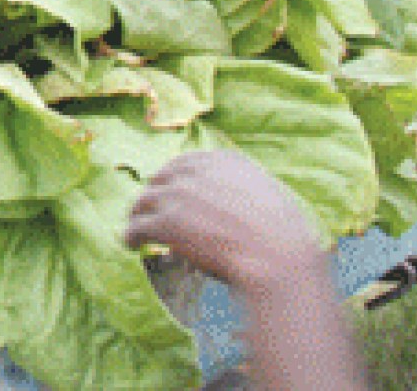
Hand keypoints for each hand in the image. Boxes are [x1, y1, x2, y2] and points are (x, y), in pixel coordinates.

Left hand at [123, 150, 323, 292]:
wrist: (278, 256)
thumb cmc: (284, 237)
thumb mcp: (269, 196)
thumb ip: (242, 191)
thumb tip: (228, 206)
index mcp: (223, 160)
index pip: (186, 163)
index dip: (174, 179)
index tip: (169, 190)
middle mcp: (195, 172)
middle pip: (160, 180)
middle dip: (155, 195)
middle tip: (149, 210)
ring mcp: (177, 195)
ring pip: (144, 202)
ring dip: (138, 216)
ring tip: (135, 229)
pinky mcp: (165, 221)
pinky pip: (138, 228)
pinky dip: (132, 236)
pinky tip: (131, 244)